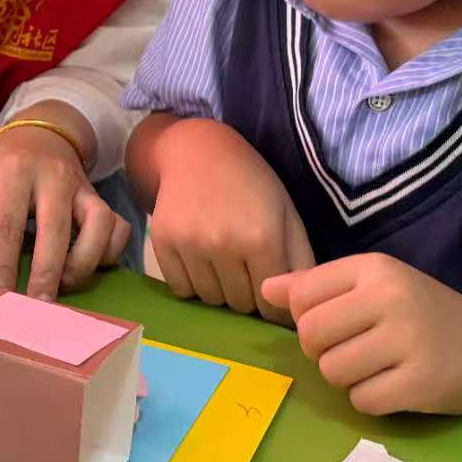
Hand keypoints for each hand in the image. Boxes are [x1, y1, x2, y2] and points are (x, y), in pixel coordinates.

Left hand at [0, 125, 128, 298]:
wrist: (39, 136)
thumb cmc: (0, 169)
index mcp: (14, 172)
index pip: (7, 225)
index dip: (4, 264)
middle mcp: (54, 177)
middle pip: (56, 229)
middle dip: (46, 274)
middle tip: (37, 306)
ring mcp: (83, 187)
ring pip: (100, 226)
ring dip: (83, 263)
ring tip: (63, 283)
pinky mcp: (102, 198)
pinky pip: (119, 228)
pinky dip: (109, 253)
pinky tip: (89, 266)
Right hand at [145, 119, 313, 324]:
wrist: (198, 151)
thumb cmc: (251, 183)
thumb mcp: (287, 214)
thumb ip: (300, 262)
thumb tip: (299, 310)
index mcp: (262, 239)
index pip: (271, 307)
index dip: (274, 303)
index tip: (270, 288)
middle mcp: (224, 244)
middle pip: (240, 305)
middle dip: (247, 294)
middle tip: (246, 267)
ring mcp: (189, 244)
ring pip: (210, 300)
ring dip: (220, 290)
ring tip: (223, 261)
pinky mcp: (162, 243)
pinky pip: (181, 289)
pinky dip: (192, 283)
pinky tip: (200, 259)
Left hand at [262, 253, 461, 415]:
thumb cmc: (424, 314)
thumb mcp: (375, 287)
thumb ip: (319, 287)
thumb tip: (266, 288)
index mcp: (374, 269)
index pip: (302, 296)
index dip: (306, 318)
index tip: (334, 325)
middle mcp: (390, 298)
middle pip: (311, 335)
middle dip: (321, 351)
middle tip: (353, 351)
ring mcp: (407, 341)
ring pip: (332, 371)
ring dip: (347, 379)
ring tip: (378, 368)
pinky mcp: (420, 383)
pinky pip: (362, 401)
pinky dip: (372, 401)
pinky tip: (396, 386)